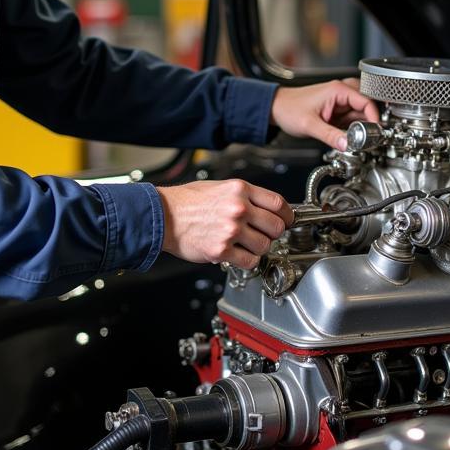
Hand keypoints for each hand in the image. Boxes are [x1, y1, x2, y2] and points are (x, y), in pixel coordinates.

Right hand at [157, 180, 292, 268]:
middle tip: (263, 235)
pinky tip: (237, 254)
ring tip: (245, 244)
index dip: (287, 215)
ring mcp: (231, 230)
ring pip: (265, 246)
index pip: (279, 203)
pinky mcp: (221, 250)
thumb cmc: (187, 202)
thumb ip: (245, 196)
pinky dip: (247, 261)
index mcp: (240, 190)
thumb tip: (267, 208)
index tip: (286, 221)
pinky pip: (250, 261)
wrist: (162, 216)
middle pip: (277, 227)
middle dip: (272, 233)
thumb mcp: (220, 187)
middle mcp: (238, 208)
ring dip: (258, 248)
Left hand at [270, 78, 380, 150]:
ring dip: (361, 125)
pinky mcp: (336, 110)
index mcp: (338, 90)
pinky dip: (354, 127)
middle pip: (367, 106)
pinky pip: (352, 118)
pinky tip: (349, 135)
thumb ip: (330, 136)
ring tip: (356, 138)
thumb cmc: (288, 109)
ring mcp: (339, 101)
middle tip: (368, 137)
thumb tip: (347, 144)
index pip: (367, 101)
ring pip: (360, 113)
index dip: (374, 118)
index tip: (375, 132)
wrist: (275, 108)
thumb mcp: (310, 125)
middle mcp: (341, 93)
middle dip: (369, 122)